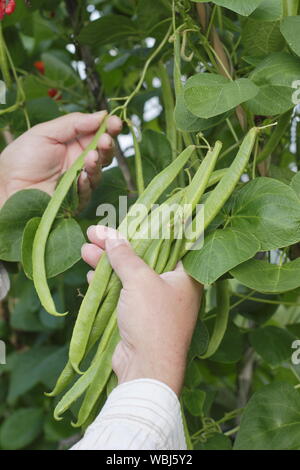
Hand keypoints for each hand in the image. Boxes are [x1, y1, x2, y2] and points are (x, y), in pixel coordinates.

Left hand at [0, 111, 122, 207]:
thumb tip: (103, 114)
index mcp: (74, 143)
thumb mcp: (46, 132)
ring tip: (92, 157)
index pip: (99, 134)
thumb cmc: (22, 158)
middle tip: (105, 140)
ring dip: (98, 164)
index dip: (109, 129)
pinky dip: (86, 183)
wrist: (6, 184)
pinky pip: (87, 192)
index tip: (116, 122)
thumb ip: (74, 123)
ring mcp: (79, 182)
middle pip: (104, 154)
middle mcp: (80, 162)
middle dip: (108, 146)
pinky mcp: (75, 200)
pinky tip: (81, 176)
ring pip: (98, 173)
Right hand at [82, 226, 202, 395]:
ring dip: (107, 263)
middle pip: (142, 257)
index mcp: (184, 275)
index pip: (166, 243)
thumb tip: (113, 237)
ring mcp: (153, 303)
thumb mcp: (140, 280)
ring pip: (128, 275)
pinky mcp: (138, 316)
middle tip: (94, 232)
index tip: (126, 219)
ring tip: (85, 248)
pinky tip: (92, 273)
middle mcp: (171, 287)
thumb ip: (126, 256)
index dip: (144, 229)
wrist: (146, 369)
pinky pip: (122, 293)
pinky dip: (107, 283)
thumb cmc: (153, 320)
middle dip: (116, 246)